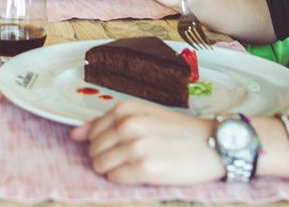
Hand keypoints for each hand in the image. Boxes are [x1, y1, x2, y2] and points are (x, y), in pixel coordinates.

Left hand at [71, 100, 223, 184]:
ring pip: (101, 165)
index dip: (102, 142)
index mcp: (126, 109)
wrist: (213, 144)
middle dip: (106, 157)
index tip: (118, 145)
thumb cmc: (179, 131)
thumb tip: (75, 135)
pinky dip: (123, 179)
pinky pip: (116, 178)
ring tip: (136, 164)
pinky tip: (141, 172)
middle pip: (94, 150)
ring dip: (114, 169)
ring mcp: (136, 146)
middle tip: (130, 157)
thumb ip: (108, 123)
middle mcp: (129, 125)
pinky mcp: (145, 168)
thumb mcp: (144, 115)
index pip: (91, 131)